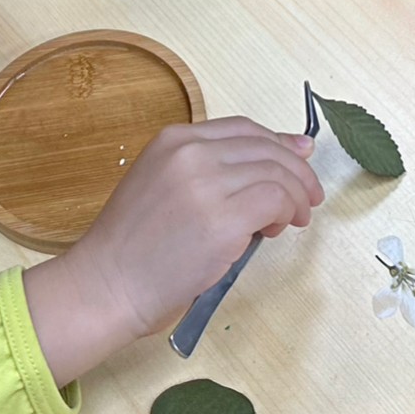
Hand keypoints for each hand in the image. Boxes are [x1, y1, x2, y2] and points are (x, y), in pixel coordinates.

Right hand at [20, 118, 321, 385]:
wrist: (107, 285)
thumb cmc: (134, 247)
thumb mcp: (164, 186)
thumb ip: (211, 171)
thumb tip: (273, 159)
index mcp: (173, 139)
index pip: (243, 129)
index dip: (278, 142)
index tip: (300, 158)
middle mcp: (191, 152)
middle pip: (265, 147)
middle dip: (296, 171)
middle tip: (307, 197)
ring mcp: (207, 183)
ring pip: (277, 173)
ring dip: (295, 195)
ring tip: (291, 218)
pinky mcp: (223, 218)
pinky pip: (275, 200)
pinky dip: (287, 211)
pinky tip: (279, 228)